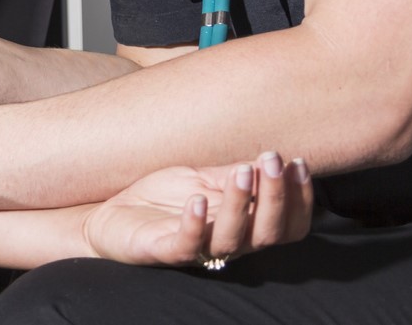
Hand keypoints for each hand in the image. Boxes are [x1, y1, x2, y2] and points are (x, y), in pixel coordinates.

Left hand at [83, 152, 313, 268]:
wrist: (112, 214)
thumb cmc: (162, 199)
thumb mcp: (202, 179)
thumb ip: (233, 175)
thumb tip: (271, 159)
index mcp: (243, 227)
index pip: (287, 225)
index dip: (299, 199)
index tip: (297, 162)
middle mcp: (228, 242)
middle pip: (268, 233)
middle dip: (275, 196)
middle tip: (272, 160)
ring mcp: (198, 249)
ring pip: (232, 239)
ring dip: (239, 203)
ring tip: (241, 171)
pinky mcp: (166, 251)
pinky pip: (186, 244)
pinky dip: (194, 224)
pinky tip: (197, 200)